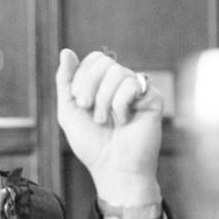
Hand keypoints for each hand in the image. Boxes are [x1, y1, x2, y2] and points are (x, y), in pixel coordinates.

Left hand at [55, 49, 163, 202]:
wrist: (112, 168)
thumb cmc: (92, 143)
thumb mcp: (68, 111)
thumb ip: (65, 81)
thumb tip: (66, 51)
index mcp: (103, 83)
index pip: (94, 59)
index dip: (81, 76)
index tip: (79, 102)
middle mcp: (122, 83)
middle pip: (104, 61)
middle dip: (89, 85)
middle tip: (88, 110)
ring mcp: (138, 90)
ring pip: (117, 72)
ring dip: (103, 100)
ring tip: (106, 121)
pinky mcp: (153, 98)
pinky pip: (133, 85)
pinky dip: (120, 106)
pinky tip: (125, 121)